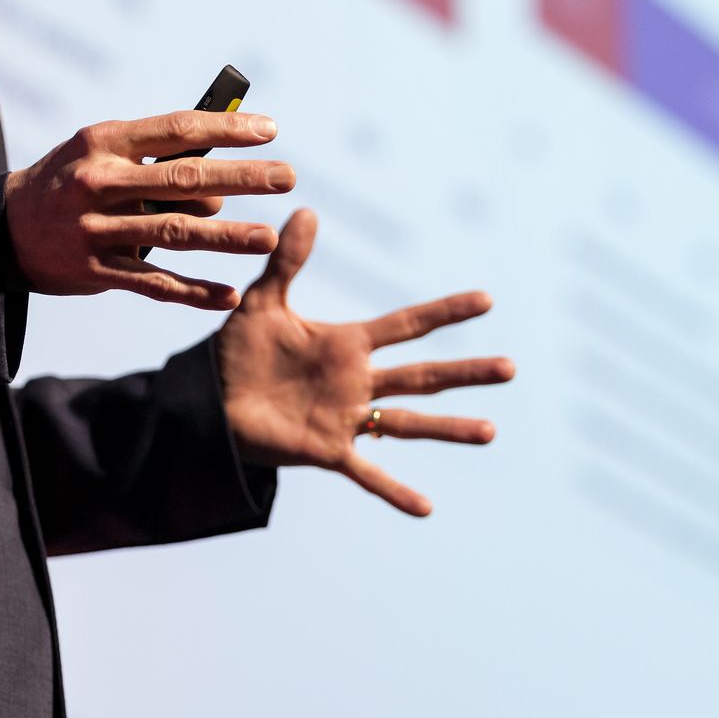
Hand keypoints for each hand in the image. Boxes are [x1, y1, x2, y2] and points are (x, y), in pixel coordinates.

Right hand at [4, 109, 295, 309]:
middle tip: (287, 177)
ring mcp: (97, 229)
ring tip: (268, 238)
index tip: (270, 131)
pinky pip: (155, 284)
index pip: (176, 130)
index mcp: (103, 142)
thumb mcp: (100, 153)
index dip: (226, 130)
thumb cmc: (71, 182)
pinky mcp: (96, 271)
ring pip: (175, 233)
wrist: (3, 229)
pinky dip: (194, 292)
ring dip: (227, 236)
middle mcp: (99, 182)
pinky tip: (230, 296)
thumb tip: (223, 182)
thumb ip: (155, 160)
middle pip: (183, 179)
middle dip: (241, 178)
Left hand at [214, 209, 515, 515]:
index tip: (485, 300)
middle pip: (423, 376)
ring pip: (409, 423)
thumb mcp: (262, 302)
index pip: (407, 325)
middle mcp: (357, 382)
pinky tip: (427, 508)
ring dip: (449, 428)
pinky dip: (395, 491)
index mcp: (347, 344)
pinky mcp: (327, 451)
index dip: (445, 312)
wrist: (208, 401)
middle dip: (466, 372)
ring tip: (491, 431)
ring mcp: (347, 418)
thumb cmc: (235, 352)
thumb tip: (306, 210)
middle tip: (510, 367)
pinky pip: (367, 473)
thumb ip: (288, 261)